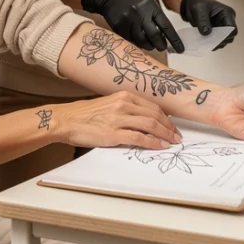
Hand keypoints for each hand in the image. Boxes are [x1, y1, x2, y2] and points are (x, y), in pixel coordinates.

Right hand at [49, 91, 181, 149]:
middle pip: (155, 115)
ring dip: (165, 135)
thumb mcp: (109, 105)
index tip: (172, 126)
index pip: (152, 106)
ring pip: (150, 126)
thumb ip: (127, 109)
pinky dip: (153, 142)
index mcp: (124, 96)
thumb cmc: (86, 115)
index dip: (166, 118)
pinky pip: (139, 138)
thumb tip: (145, 119)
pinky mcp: (114, 134)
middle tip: (177, 136)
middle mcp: (124, 105)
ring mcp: (119, 119)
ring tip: (173, 142)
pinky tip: (160, 146)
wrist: (67, 120)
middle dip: (169, 127)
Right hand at [81, 0, 184, 52]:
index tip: (180, 49)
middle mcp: (140, 13)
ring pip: (142, 41)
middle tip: (162, 48)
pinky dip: (137, 43)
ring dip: (148, 46)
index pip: (166, 26)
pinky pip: (130, 41)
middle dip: (160, 45)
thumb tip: (165, 36)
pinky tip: (138, 40)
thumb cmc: (132, 0)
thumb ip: (155, 17)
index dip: (174, 39)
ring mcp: (128, 21)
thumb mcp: (147, 3)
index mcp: (150, 6)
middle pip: (154, 36)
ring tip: (150, 45)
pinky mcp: (119, 27)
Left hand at [179, 0, 237, 48]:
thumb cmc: (197, 3)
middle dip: (220, 41)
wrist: (192, 3)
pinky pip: (217, 41)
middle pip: (230, 37)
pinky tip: (204, 43)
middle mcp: (227, 21)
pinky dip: (211, 44)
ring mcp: (222, 27)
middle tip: (208, 42)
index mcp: (227, 13)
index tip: (214, 39)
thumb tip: (206, 33)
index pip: (232, 28)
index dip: (225, 36)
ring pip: (224, 41)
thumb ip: (203, 21)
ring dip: (215, 44)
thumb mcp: (199, 10)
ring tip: (205, 43)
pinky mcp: (216, 32)